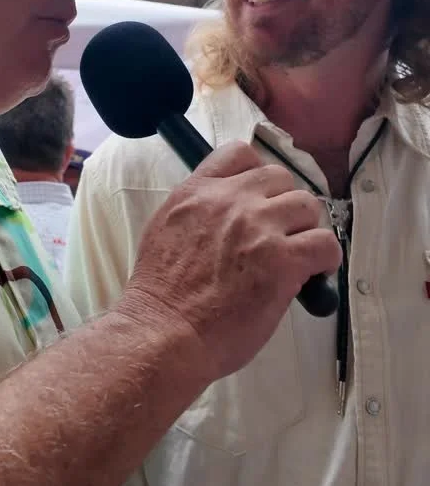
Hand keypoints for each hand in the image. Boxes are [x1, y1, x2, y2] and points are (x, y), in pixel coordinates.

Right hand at [117, 141, 340, 387]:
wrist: (163, 332)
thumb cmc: (161, 296)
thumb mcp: (165, 230)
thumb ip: (198, 212)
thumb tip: (228, 216)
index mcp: (197, 192)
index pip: (239, 153)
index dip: (256, 174)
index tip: (259, 198)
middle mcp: (230, 200)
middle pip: (280, 177)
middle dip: (283, 204)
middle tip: (279, 234)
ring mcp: (258, 228)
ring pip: (308, 204)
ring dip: (305, 228)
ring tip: (297, 254)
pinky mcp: (282, 261)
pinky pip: (325, 244)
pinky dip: (325, 258)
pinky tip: (314, 273)